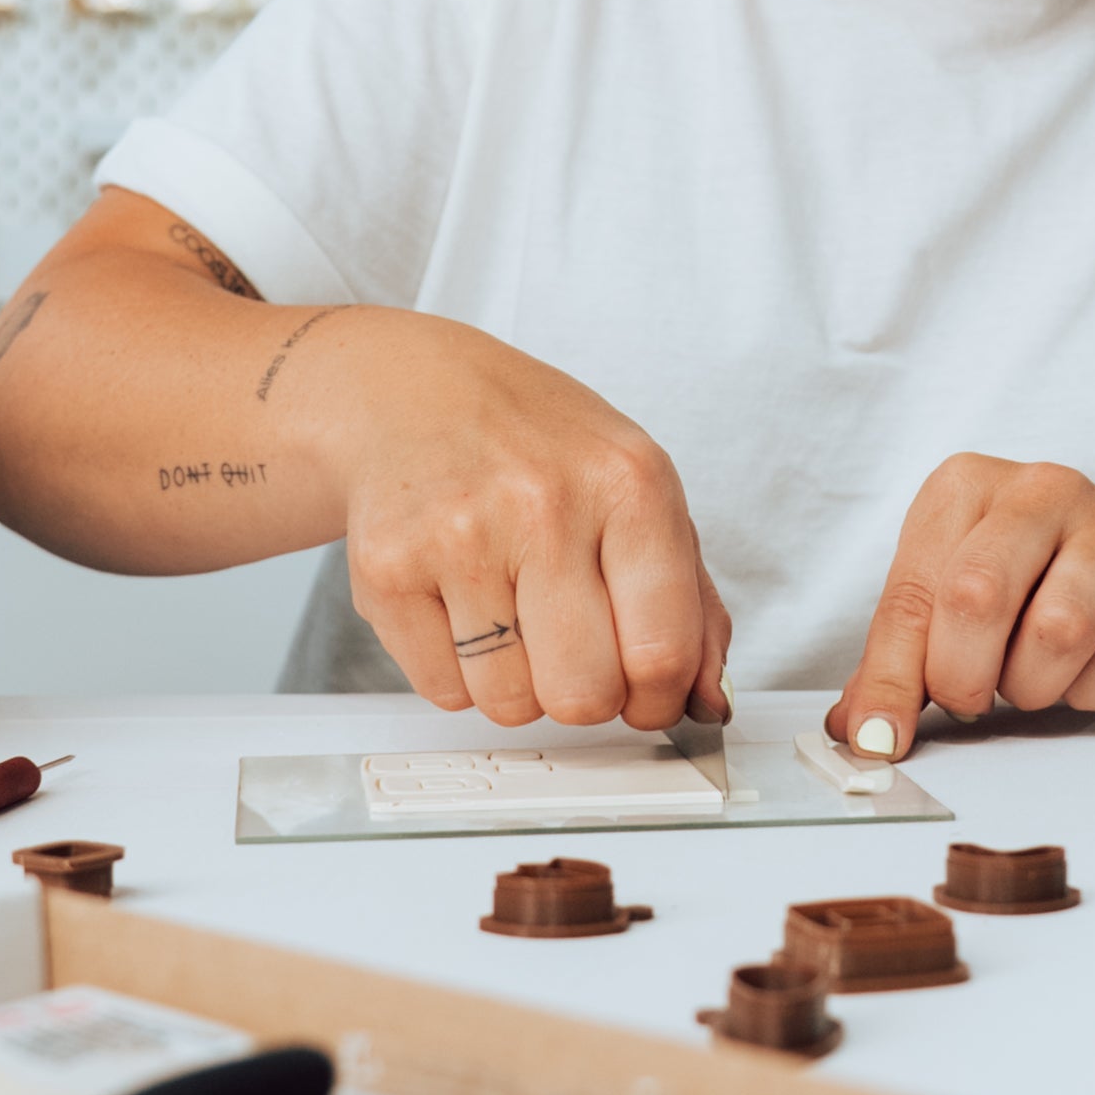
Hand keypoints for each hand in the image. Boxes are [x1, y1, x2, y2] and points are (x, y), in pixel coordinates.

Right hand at [330, 317, 731, 732]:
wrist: (412, 391)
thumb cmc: (535, 445)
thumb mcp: (636, 489)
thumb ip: (691, 600)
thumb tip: (707, 702)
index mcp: (630, 483)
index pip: (663, 650)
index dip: (659, 699)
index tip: (647, 696)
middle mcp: (545, 504)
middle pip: (584, 694)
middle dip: (584, 694)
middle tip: (572, 651)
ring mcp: (459, 535)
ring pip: (509, 703)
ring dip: (516, 684)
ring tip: (509, 614)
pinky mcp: (386, 567)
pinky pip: (442, 690)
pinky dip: (456, 671)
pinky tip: (459, 606)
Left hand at [826, 455, 1094, 756]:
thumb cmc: (1018, 581)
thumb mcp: (942, 600)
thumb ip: (895, 662)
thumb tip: (859, 730)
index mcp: (963, 486)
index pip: (911, 592)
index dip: (892, 678)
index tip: (883, 738)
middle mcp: (1038, 489)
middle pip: (979, 597)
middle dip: (963, 676)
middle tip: (968, 698)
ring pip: (1058, 631)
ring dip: (1031, 685)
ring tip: (1025, 678)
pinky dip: (1086, 690)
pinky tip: (1077, 672)